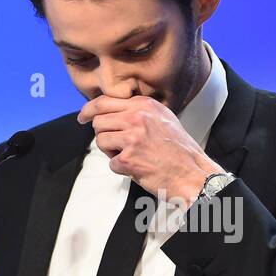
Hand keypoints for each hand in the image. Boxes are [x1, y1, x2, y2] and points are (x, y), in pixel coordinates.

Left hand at [78, 94, 223, 203]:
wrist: (193, 174)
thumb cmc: (180, 151)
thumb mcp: (163, 119)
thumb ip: (139, 112)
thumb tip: (112, 112)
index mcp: (144, 105)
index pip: (104, 101)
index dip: (88, 110)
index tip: (82, 117)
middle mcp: (137, 117)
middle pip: (98, 122)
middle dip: (104, 135)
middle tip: (119, 146)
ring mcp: (132, 137)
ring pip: (101, 140)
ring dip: (111, 152)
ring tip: (132, 156)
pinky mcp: (128, 158)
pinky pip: (111, 163)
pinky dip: (121, 169)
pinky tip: (138, 168)